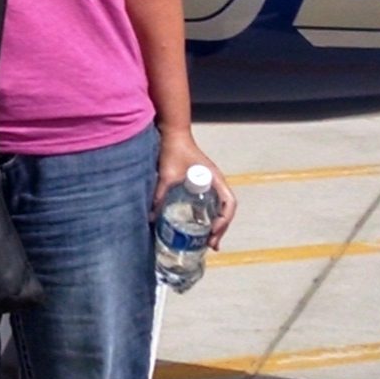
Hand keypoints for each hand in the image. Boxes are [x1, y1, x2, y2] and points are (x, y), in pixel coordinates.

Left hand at [155, 128, 237, 243]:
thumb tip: (151, 217)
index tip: (213, 231)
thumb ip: (160, 194)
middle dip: (221, 229)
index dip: (224, 220)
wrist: (172, 133)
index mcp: (215, 179)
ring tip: (208, 241)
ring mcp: (210, 183)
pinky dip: (208, 216)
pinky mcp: (201, 184)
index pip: (229, 203)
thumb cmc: (174, 150)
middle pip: (226, 210)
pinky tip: (199, 226)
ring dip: (216, 224)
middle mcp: (216, 182)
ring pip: (219, 208)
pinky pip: (210, 203)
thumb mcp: (167, 175)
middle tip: (211, 245)